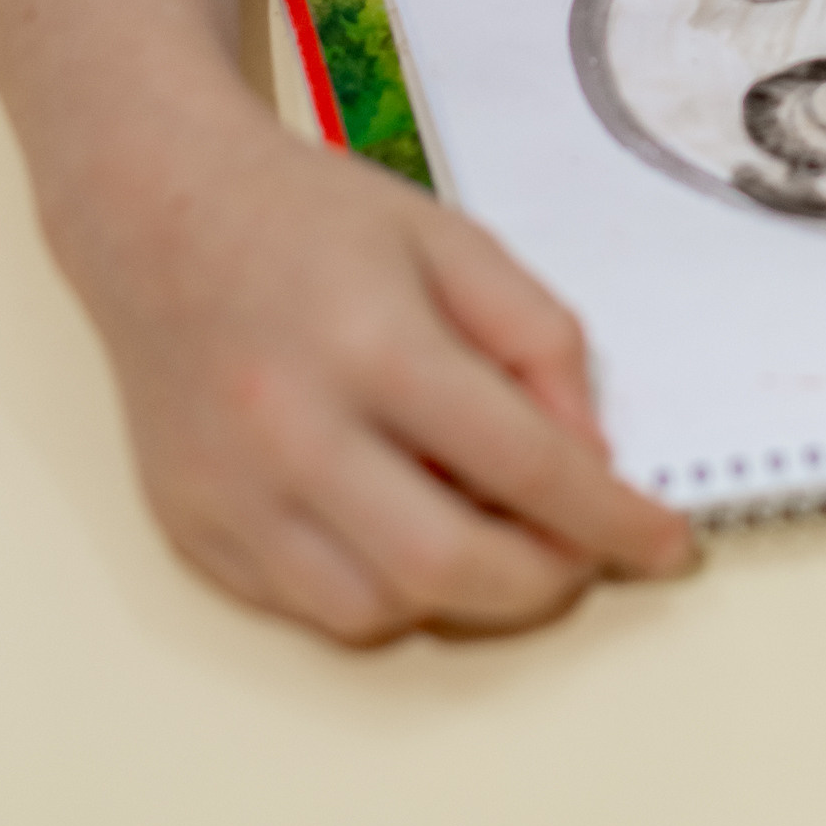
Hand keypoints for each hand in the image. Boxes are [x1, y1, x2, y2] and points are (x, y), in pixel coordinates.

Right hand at [62, 103, 695, 641]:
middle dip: (544, 581)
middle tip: (583, 552)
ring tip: (484, 521)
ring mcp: (232, 493)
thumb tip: (588, 458)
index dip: (612, 519)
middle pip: (449, 569)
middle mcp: (293, 431)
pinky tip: (397, 519)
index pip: (523, 466)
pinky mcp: (191, 531)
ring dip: (460, 591)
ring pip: (378, 611)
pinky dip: (377, 589)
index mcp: (372, 342)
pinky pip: (308, 608)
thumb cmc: (314, 222)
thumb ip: (538, 340)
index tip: (668, 543)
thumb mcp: (454, 239)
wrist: (156, 214)